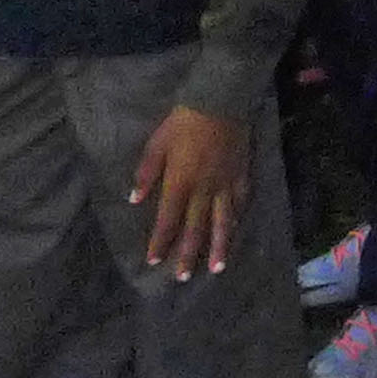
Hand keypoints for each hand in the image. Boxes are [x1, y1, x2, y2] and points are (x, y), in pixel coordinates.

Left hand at [130, 104, 250, 279]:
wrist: (221, 100)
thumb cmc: (183, 122)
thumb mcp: (156, 144)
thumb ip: (146, 173)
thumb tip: (134, 199)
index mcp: (180, 182)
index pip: (167, 220)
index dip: (160, 242)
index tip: (154, 262)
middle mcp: (204, 189)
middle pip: (195, 227)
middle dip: (188, 253)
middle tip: (183, 277)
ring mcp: (226, 183)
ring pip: (222, 221)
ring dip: (218, 245)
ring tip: (216, 267)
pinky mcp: (242, 173)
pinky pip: (241, 201)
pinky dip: (237, 218)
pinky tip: (236, 229)